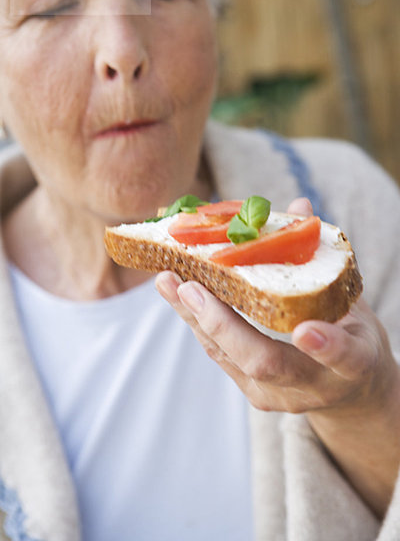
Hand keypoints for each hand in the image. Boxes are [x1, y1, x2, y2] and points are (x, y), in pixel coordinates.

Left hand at [155, 197, 399, 515]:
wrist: (349, 393)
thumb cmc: (354, 337)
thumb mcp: (354, 302)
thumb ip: (324, 259)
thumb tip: (299, 206)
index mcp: (355, 364)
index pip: (345, 358)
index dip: (325, 345)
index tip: (305, 330)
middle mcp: (315, 386)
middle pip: (266, 364)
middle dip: (223, 324)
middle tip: (191, 288)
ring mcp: (279, 395)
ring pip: (232, 359)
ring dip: (195, 318)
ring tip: (168, 281)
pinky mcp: (255, 393)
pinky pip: (221, 356)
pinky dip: (197, 322)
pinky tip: (177, 294)